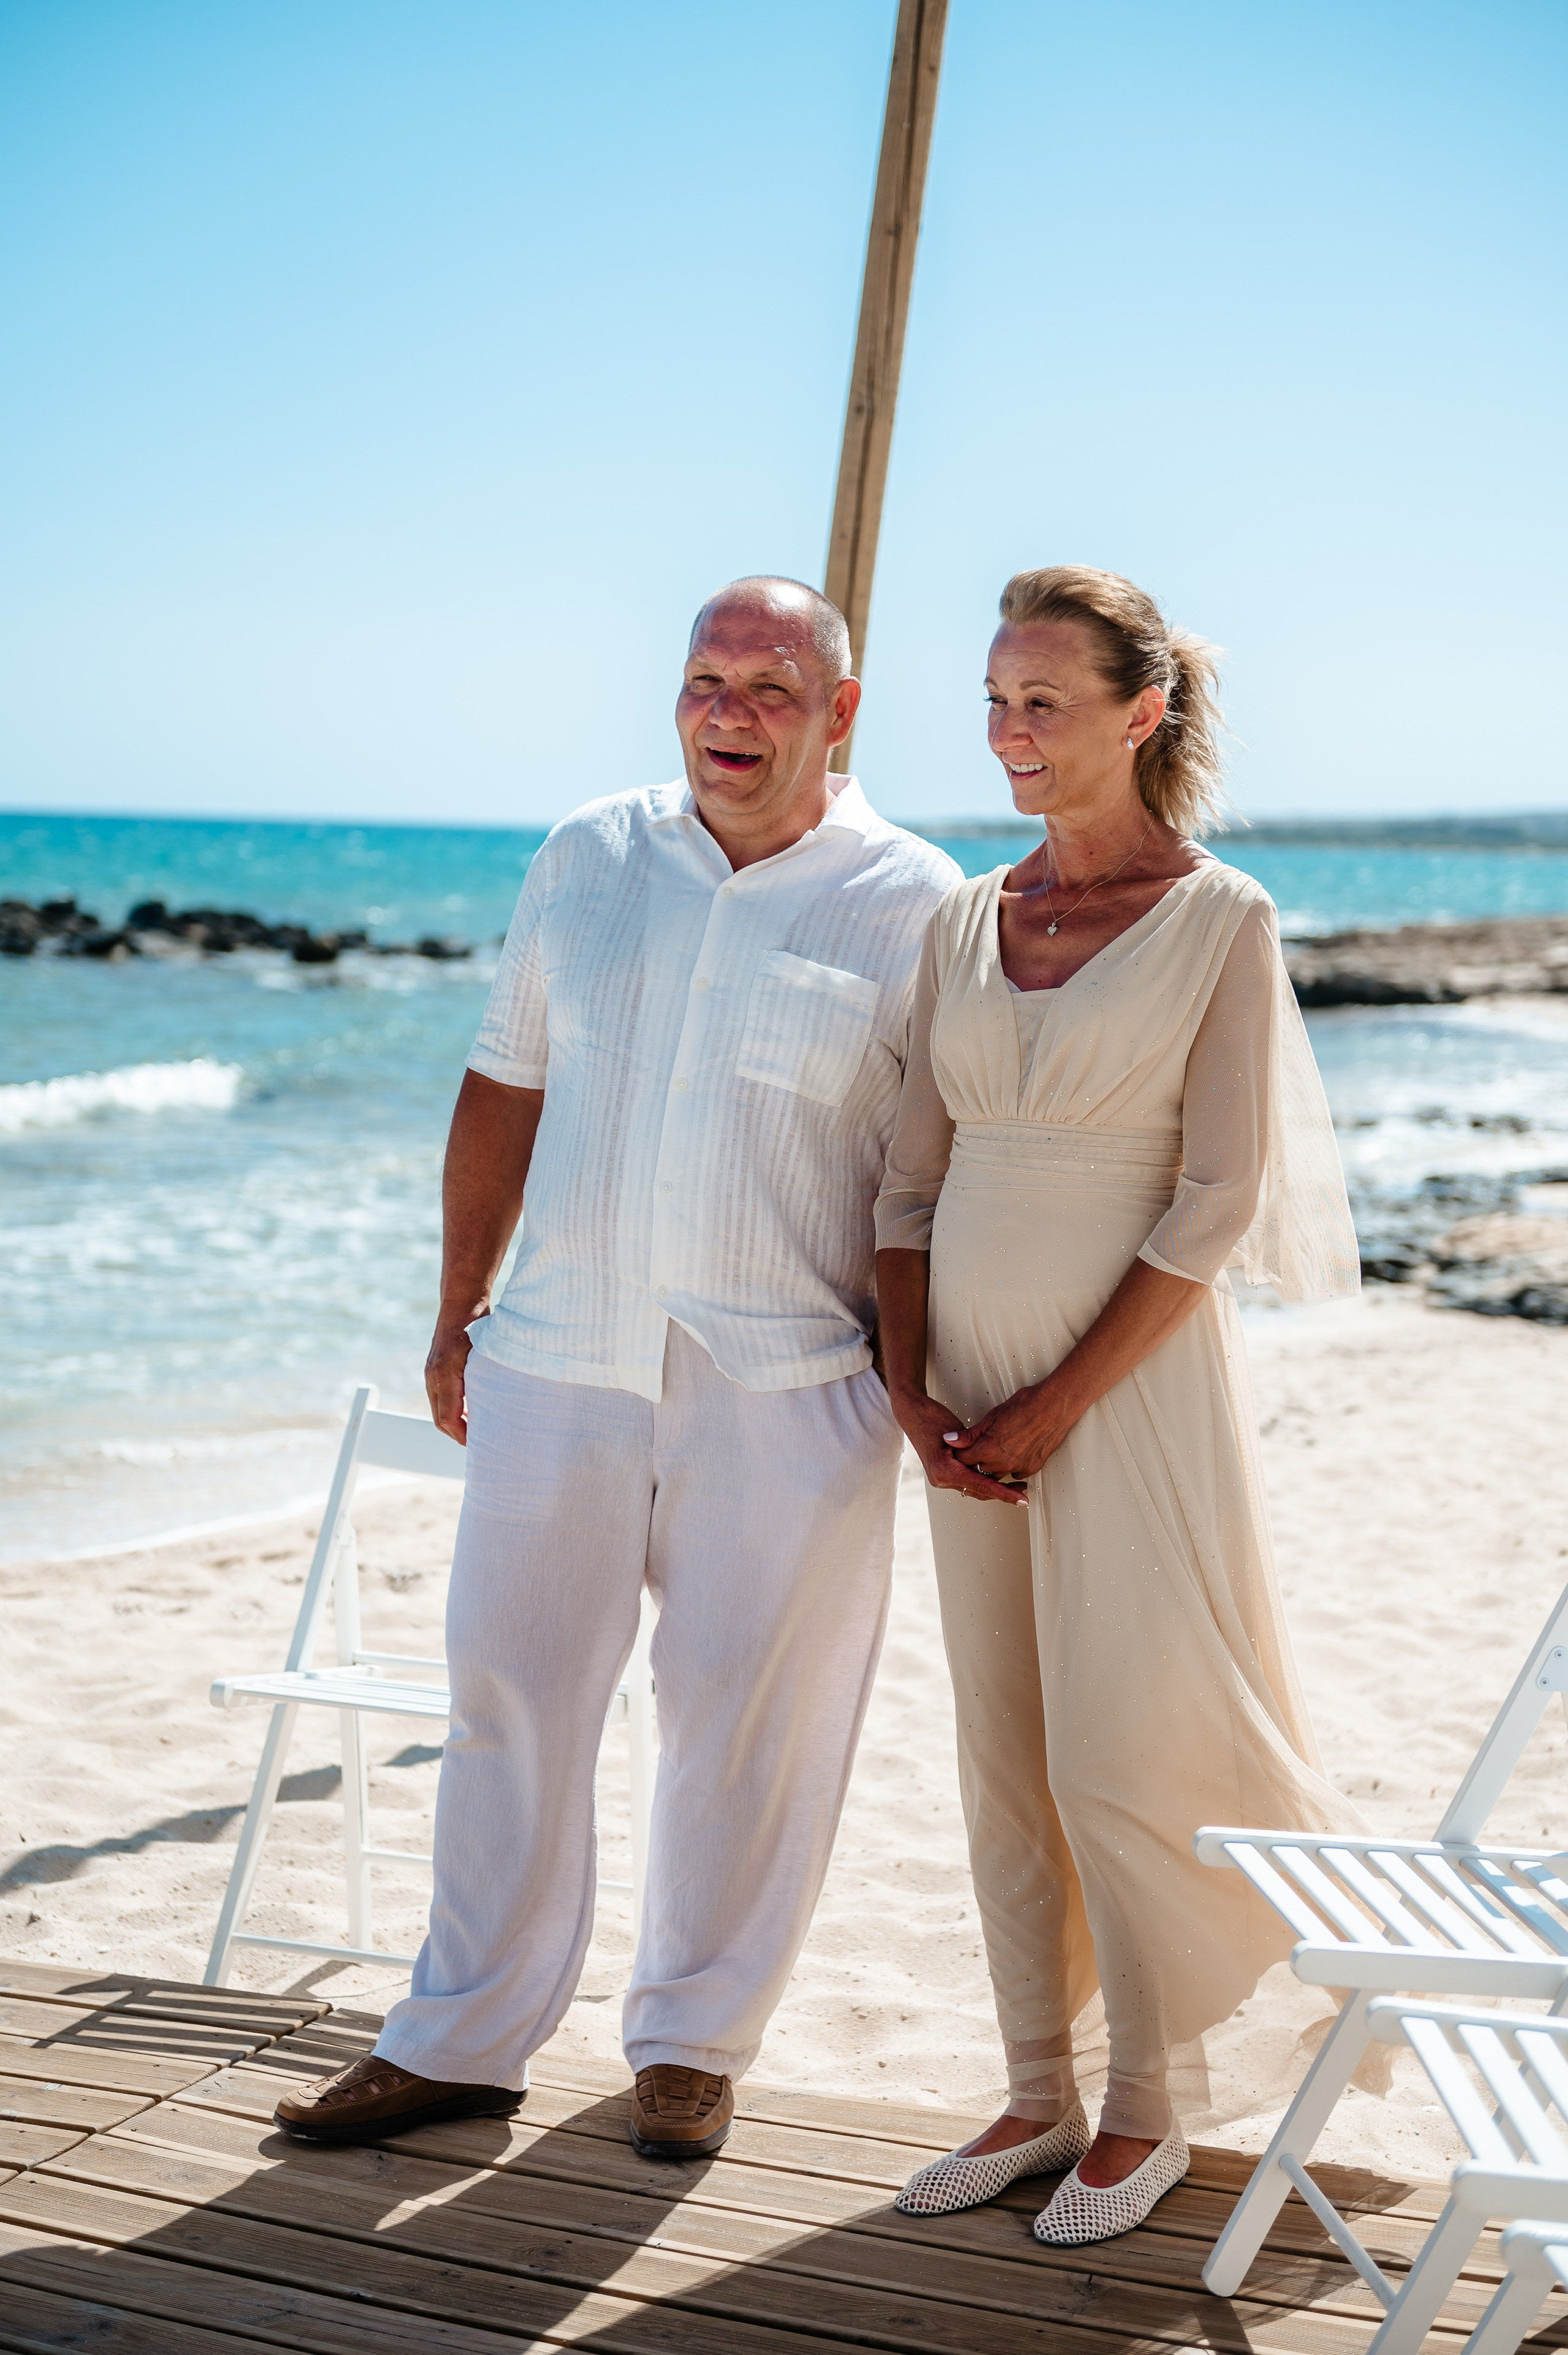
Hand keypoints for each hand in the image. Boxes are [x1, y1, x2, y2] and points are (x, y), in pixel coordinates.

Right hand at [425, 1315, 478, 1442]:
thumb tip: (490, 1411)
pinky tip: (469, 1410)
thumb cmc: (478, 1324)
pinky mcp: (434, 1367)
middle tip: (479, 1443)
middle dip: (457, 1434)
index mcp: (444, 1375)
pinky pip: (438, 1396)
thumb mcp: (485, 1355)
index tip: (478, 1444)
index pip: (447, 1419)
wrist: (461, 1301)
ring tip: (476, 1429)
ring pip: (438, 1408)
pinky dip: (451, 1408)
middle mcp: (433, 1376)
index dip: (462, 1436)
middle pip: (439, 1419)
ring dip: (454, 1422)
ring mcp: (431, 1371)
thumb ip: (484, 1382)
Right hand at [889, 1387, 1027, 1506]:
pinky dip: (981, 1481)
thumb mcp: (956, 1432)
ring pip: (973, 1489)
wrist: (912, 1413)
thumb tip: (993, 1461)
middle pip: (978, 1492)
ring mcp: (940, 1478)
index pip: (981, 1486)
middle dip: (1002, 1493)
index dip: (1003, 1493)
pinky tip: (994, 1477)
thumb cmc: (931, 1418)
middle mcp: (941, 1479)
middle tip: (1023, 1492)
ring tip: (1014, 1486)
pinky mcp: (943, 1474)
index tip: (1020, 1499)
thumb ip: (973, 1449)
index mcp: (944, 1470)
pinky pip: (966, 1482)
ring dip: (993, 1488)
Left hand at [950, 1376, 1079, 1483]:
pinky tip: (1013, 1453)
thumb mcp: (992, 1416)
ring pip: (997, 1474)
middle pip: (979, 1469)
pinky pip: (1016, 1473)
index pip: (964, 1459)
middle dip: (975, 1459)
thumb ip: (970, 1433)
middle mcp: (1003, 1463)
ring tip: (997, 1448)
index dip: (960, 1451)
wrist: (1054, 1407)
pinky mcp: (1032, 1467)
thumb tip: (951, 1439)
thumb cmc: (1026, 1406)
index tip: (962, 1446)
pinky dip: (1011, 1466)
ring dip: (993, 1465)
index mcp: (989, 1449)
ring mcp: (1019, 1467)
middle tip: (980, 1445)